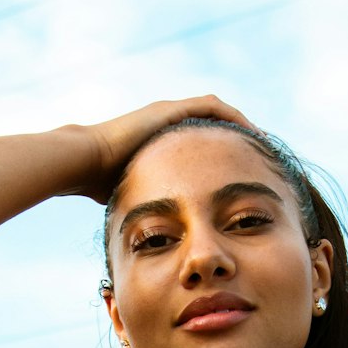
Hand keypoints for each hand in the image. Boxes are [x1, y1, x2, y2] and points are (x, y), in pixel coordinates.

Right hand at [72, 96, 257, 204]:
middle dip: (237, 139)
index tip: (241, 172)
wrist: (85, 162)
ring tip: (262, 142)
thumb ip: (148, 206)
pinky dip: (233, 117)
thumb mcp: (133, 196)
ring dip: (241, 125)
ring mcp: (169, 114)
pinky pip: (212, 107)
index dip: (223, 156)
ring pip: (217, 113)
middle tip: (259, 155)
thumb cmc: (100, 185)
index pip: (201, 145)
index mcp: (162, 143)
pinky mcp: (170, 111)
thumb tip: (156, 240)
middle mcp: (168, 124)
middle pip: (213, 126)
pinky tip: (251, 132)